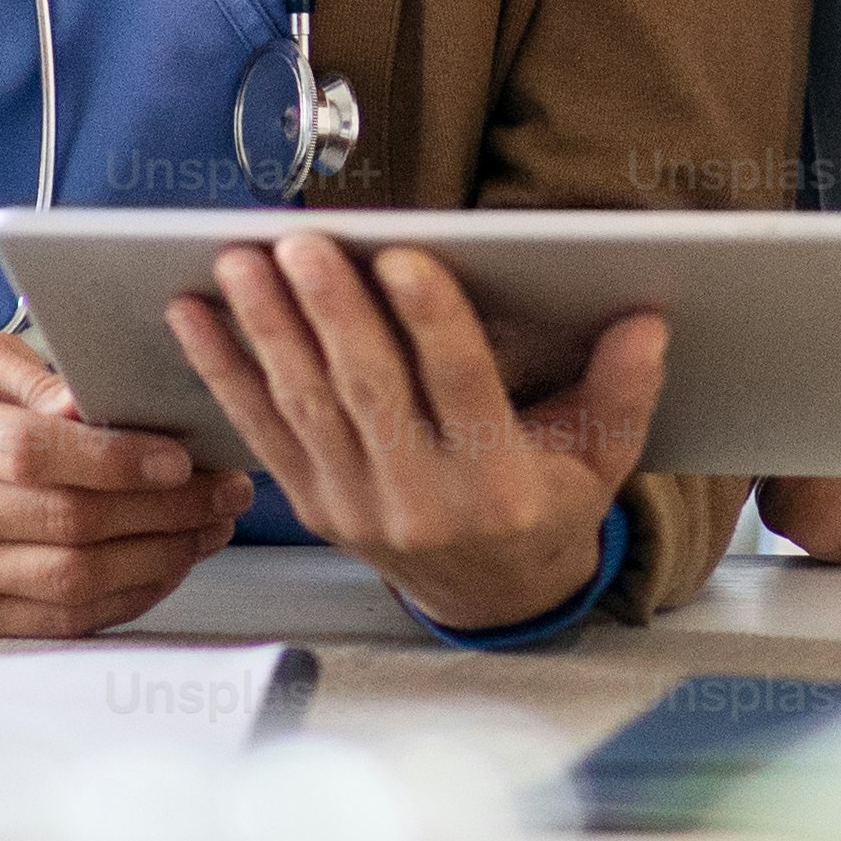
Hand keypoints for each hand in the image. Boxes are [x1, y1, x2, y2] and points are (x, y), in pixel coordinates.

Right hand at [0, 328, 249, 637]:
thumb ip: (39, 378)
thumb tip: (97, 403)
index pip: (29, 453)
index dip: (114, 460)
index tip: (180, 459)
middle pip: (64, 522)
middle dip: (163, 510)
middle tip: (223, 489)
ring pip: (71, 579)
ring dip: (159, 557)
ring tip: (209, 526)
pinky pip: (60, 619)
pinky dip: (126, 596)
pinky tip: (166, 563)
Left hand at [166, 236, 660, 634]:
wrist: (490, 596)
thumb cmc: (547, 504)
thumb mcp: (603, 457)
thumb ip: (622, 390)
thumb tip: (645, 323)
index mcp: (498, 487)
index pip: (462, 391)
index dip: (432, 325)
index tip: (405, 260)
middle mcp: (422, 502)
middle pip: (369, 394)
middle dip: (331, 313)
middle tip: (305, 243)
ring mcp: (357, 508)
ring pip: (306, 407)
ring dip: (267, 330)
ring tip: (242, 263)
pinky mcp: (313, 506)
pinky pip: (261, 431)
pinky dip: (224, 371)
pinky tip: (195, 317)